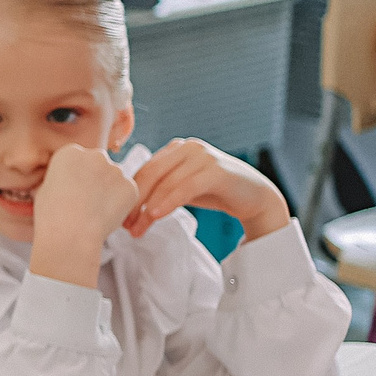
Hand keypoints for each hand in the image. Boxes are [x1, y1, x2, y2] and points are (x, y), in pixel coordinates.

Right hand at [28, 143, 140, 288]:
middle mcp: (95, 155)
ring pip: (114, 179)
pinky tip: (105, 215)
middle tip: (86, 201)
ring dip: (108, 191)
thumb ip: (64, 178)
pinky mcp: (130, 186)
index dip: (76, 177)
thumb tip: (71, 182)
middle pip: (98, 165)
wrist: (70, 233)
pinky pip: (126, 193)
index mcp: (71, 152)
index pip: (79, 159)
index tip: (72, 191)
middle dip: (95, 179)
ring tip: (94, 212)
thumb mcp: (46, 188)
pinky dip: (120, 204)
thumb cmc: (51, 214)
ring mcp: (115, 169)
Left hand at [128, 137, 289, 242]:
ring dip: (148, 207)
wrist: (255, 197)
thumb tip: (128, 210)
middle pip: (150, 174)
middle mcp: (187, 147)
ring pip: (166, 182)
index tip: (120, 217)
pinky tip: (155, 215)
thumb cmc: (214, 193)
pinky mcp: (216, 169)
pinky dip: (168, 201)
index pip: (144, 171)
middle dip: (135, 202)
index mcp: (174, 149)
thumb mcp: (181, 188)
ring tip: (138, 228)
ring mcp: (202, 156)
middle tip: (126, 225)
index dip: (129, 194)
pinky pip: (185, 187)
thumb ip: (159, 190)